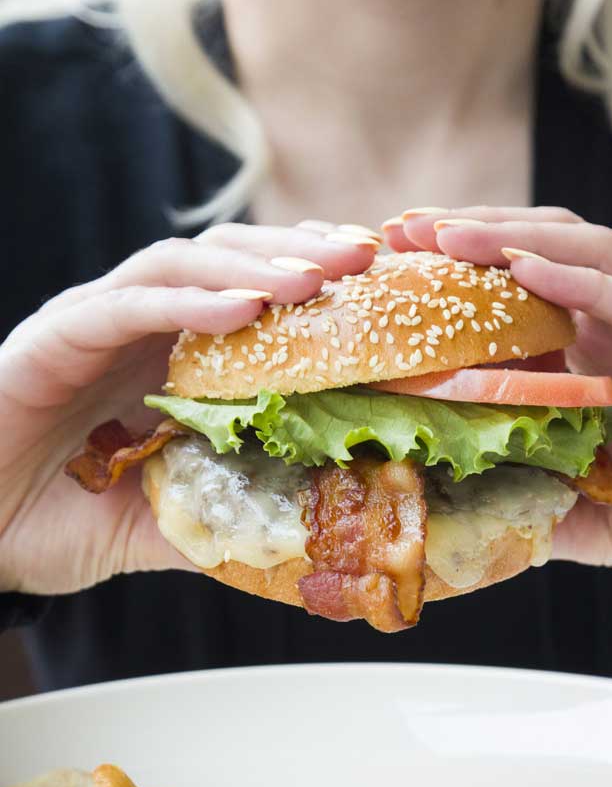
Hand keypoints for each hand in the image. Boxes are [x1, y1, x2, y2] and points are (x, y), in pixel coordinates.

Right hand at [0, 221, 380, 594]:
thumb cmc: (59, 524)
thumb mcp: (167, 524)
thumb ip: (229, 516)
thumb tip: (312, 532)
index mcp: (171, 357)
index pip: (254, 295)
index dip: (316, 283)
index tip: (382, 289)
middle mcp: (140, 326)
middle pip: (231, 260)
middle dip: (301, 253)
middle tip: (370, 259)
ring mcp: (96, 323)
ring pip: (184, 264)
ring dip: (255, 265)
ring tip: (320, 278)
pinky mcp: (55, 336)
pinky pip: (127, 303)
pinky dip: (187, 300)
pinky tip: (244, 307)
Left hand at [384, 206, 611, 591]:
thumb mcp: (600, 520)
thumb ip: (542, 508)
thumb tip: (472, 515)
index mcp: (601, 359)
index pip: (522, 296)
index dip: (461, 277)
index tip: (394, 272)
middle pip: (545, 255)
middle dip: (472, 237)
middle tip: (402, 231)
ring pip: (589, 256)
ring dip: (516, 239)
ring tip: (448, 235)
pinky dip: (587, 281)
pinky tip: (530, 268)